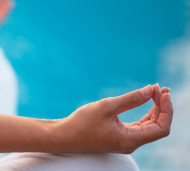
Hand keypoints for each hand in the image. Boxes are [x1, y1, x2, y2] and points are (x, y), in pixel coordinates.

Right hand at [57, 84, 172, 153]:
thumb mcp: (106, 107)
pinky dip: (144, 113)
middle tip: (159, 87)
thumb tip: (150, 90)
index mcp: (130, 139)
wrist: (64, 136)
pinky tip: (145, 101)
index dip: (166, 109)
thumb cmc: (82, 123)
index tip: (163, 92)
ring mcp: (126, 140)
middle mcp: (131, 143)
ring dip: (154, 109)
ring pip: (149, 126)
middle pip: (157, 126)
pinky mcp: (120, 136)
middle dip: (161, 106)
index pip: (161, 128)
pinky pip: (139, 126)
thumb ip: (130, 99)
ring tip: (155, 91)